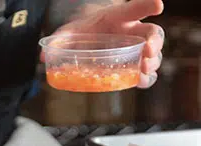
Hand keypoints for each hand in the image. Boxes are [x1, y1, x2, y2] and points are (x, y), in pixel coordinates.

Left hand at [48, 0, 164, 88]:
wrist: (91, 36)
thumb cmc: (84, 30)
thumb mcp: (70, 32)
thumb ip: (59, 41)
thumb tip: (42, 56)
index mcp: (119, 17)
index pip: (136, 8)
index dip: (148, 5)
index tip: (158, 5)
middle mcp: (133, 31)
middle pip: (153, 32)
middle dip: (154, 42)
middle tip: (148, 52)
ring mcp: (137, 48)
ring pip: (154, 54)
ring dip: (153, 63)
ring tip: (145, 71)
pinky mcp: (135, 64)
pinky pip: (147, 72)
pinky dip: (147, 78)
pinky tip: (140, 82)